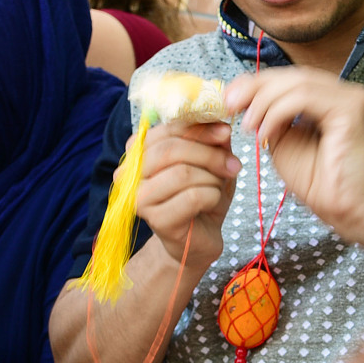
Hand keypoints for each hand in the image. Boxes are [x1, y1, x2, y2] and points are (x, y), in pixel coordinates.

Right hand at [136, 120, 239, 270]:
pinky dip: (212, 196)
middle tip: (233, 165)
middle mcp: (130, 173)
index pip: (167, 129)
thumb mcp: (209, 161)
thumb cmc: (201, 195)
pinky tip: (211, 203)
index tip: (226, 132)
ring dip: (211, 179)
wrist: (200, 237)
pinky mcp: (155, 220)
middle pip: (171, 150)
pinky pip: (192, 197)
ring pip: (182, 173)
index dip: (200, 128)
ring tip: (218, 186)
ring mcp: (138, 198)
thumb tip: (221, 125)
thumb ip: (211, 140)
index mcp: (139, 150)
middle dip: (209, 155)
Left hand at [225, 70, 363, 241]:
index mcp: (329, 97)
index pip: (290, 78)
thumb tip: (243, 95)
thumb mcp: (281, 140)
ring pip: (297, 83)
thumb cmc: (317, 181)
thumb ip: (268, 115)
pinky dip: (277, 112)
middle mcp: (344, 92)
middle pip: (293, 75)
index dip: (256, 82)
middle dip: (255, 88)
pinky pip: (304, 98)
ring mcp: (351, 98)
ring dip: (264, 102)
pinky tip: (265, 132)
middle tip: (229, 104)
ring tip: (247, 125)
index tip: (228, 96)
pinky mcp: (351, 109)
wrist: (343, 208)